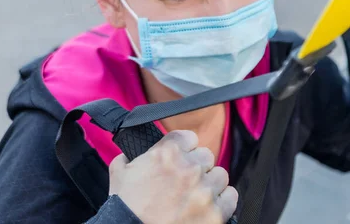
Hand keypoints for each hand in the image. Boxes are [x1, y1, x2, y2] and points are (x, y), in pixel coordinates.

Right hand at [109, 130, 237, 223]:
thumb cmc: (124, 209)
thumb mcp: (119, 174)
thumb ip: (128, 157)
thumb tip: (128, 155)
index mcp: (168, 153)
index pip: (189, 138)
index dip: (185, 149)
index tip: (181, 159)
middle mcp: (190, 167)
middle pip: (206, 156)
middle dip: (197, 167)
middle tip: (185, 182)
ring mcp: (204, 190)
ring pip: (220, 175)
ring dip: (210, 184)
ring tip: (197, 196)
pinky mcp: (215, 213)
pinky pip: (230, 196)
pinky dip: (223, 201)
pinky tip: (210, 206)